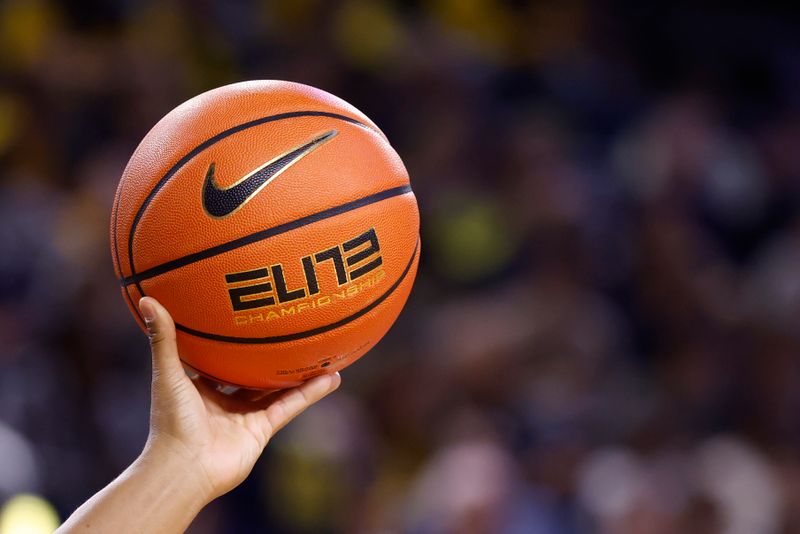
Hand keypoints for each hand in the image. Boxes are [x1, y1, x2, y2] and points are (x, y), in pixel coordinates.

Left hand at [138, 296, 340, 502]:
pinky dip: (311, 393)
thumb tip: (146, 297)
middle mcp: (224, 400)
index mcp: (200, 386)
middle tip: (292, 326)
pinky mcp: (262, 430)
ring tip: (323, 349)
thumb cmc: (170, 421)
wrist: (184, 469)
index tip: (250, 314)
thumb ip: (163, 338)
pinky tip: (332, 377)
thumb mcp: (168, 373)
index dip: (234, 339)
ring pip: (277, 388)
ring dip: (299, 371)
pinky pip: (290, 406)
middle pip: (252, 372)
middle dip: (270, 354)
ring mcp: (245, 415)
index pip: (220, 357)